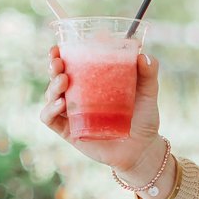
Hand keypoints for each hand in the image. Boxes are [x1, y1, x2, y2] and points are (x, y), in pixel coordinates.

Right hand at [41, 43, 165, 177]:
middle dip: (53, 67)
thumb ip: (148, 74)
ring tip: (64, 81)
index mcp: (92, 82)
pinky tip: (61, 104)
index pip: (71, 64)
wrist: (142, 150)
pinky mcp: (69, 132)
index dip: (60, 55)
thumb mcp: (147, 93)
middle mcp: (78, 96)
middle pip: (56, 77)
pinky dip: (50, 110)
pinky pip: (51, 119)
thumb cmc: (143, 119)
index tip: (58, 47)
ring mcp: (72, 114)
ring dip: (52, 86)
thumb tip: (144, 56)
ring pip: (51, 96)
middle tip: (59, 63)